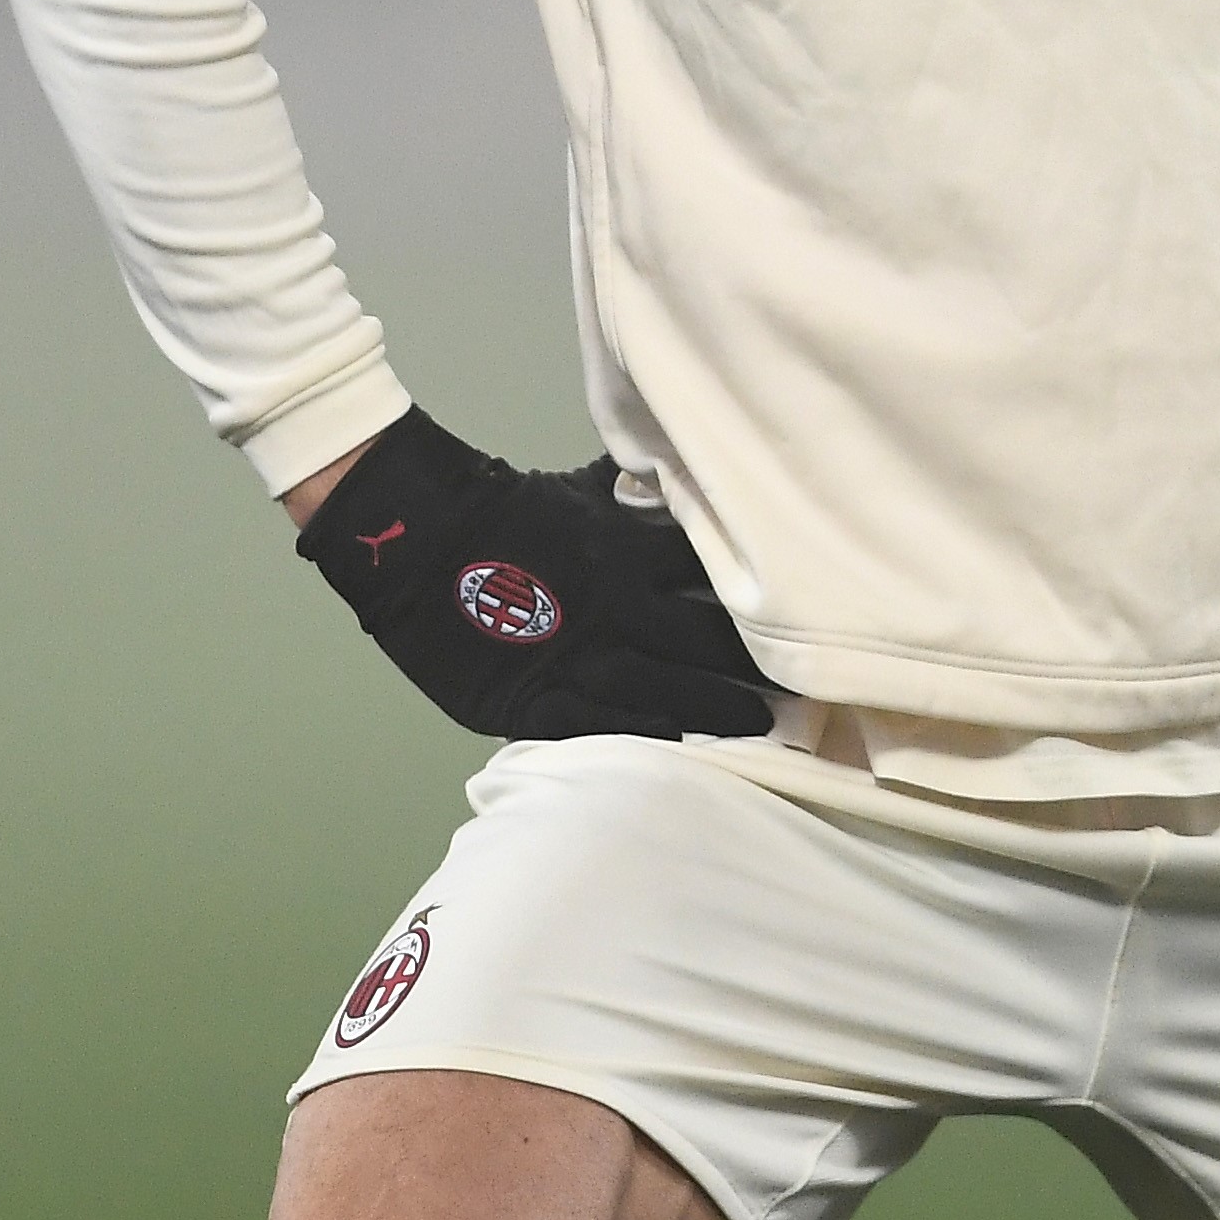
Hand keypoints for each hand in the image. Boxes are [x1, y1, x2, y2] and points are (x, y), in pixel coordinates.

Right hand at [296, 411, 774, 741]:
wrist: (411, 541)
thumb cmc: (497, 509)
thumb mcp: (574, 490)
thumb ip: (631, 496)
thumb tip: (676, 474)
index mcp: (627, 551)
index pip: (714, 574)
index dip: (758, 591)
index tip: (802, 605)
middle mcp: (617, 608)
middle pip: (705, 638)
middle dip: (754, 661)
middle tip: (807, 683)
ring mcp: (579, 658)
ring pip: (668, 691)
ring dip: (718, 708)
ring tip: (764, 725)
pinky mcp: (537, 700)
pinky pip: (603, 727)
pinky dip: (645, 735)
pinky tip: (681, 745)